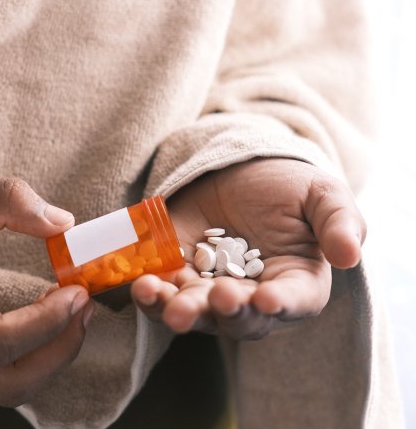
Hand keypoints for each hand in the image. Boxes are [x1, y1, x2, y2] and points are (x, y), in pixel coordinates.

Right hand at [0, 177, 93, 405]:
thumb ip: (0, 200)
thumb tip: (62, 222)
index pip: (0, 341)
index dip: (50, 320)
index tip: (79, 291)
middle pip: (9, 382)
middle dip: (61, 346)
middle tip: (85, 306)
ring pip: (4, 386)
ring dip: (50, 353)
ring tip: (73, 310)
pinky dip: (30, 351)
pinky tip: (43, 312)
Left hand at [131, 158, 364, 338]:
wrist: (241, 172)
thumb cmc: (286, 186)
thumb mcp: (321, 194)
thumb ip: (339, 221)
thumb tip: (349, 255)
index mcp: (295, 280)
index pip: (295, 300)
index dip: (283, 304)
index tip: (268, 299)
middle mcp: (253, 294)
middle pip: (240, 317)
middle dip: (226, 311)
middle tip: (216, 298)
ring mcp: (213, 286)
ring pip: (198, 311)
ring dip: (178, 309)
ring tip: (158, 296)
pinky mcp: (181, 273)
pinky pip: (166, 291)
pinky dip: (153, 292)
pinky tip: (141, 284)